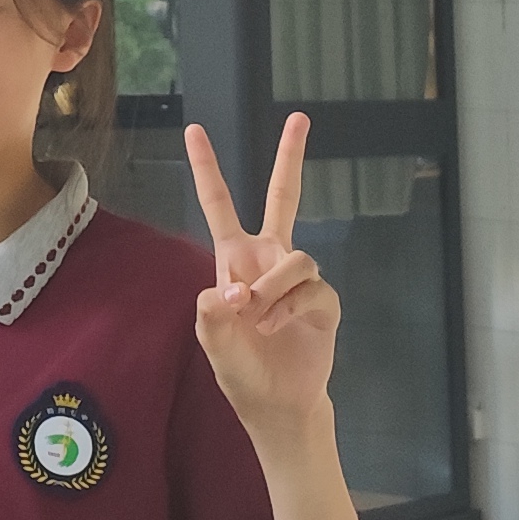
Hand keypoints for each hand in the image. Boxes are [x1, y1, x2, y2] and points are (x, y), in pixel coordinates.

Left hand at [186, 113, 340, 447]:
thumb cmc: (240, 369)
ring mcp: (299, 278)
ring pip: (295, 258)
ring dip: (274, 289)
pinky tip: (278, 327)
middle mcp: (269, 258)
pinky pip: (313, 287)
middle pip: (283, 197)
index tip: (194, 129)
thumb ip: (211, 313)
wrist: (277, 403)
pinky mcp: (324, 300)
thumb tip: (231, 289)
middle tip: (300, 117)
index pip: (218, 204)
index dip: (206, 168)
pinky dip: (291, 308)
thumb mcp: (211, 340)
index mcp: (234, 259)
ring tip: (259, 319)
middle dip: (291, 157)